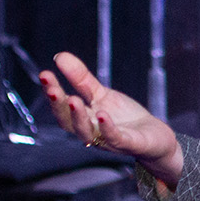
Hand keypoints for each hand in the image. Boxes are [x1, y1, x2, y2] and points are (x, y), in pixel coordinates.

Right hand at [39, 52, 183, 186]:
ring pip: (87, 133)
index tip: (44, 74)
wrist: (155, 138)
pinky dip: (107, 127)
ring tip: (73, 100)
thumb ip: (81, 79)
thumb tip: (59, 56)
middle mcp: (91, 131)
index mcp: (83, 119)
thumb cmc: (124, 118)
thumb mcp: (102, 94)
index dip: (52, 92)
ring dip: (79, 118)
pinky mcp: (128, 143)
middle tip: (52, 90)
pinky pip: (115, 138)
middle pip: (68, 122)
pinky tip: (102, 114)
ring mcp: (108, 139)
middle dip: (59, 106)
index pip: (62, 107)